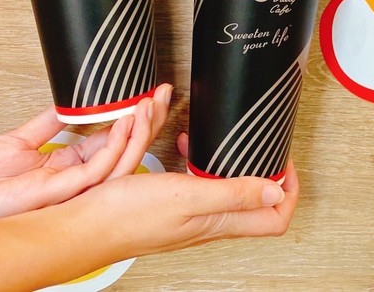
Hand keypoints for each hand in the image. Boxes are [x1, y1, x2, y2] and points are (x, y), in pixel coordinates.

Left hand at [0, 83, 172, 219]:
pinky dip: (117, 145)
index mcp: (70, 168)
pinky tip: (125, 124)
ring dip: (141, 132)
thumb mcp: (21, 141)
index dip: (135, 119)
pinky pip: (101, 169)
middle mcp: (78, 180)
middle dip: (150, 122)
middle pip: (127, 151)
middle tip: (163, 95)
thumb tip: (71, 101)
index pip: (115, 141)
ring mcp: (74, 188)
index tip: (148, 97)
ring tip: (151, 106)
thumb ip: (50, 122)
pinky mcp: (64, 191)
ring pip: (123, 163)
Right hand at [86, 158, 299, 258]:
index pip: (274, 219)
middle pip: (257, 207)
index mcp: (220, 222)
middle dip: (267, 177)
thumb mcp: (187, 197)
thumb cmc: (128, 217)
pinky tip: (188, 148)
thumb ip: (232, 194)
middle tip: (267, 153)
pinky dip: (202, 164)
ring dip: (236, 169)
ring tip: (232, 146)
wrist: (84, 227)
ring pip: (229, 194)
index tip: (285, 165)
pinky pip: (200, 186)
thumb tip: (274, 192)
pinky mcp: (173, 207)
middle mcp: (210, 223)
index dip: (289, 193)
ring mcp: (192, 216)